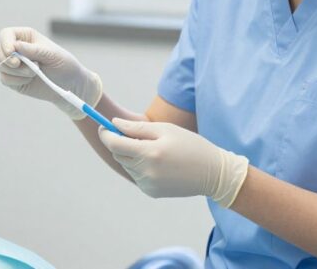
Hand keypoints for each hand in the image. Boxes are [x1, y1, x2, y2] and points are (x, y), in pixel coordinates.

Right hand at [0, 27, 102, 119]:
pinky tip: (29, 80)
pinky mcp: (14, 80)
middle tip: (19, 64)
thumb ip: (34, 50)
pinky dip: (16, 81)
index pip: (6, 34)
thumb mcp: (52, 54)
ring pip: (1, 66)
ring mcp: (14, 65)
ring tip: (34, 72)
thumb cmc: (64, 64)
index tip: (12, 52)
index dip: (5, 42)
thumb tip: (16, 46)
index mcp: (26, 37)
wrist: (69, 85)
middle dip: (7, 59)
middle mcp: (17, 49)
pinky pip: (5, 79)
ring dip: (17, 72)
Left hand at [98, 118, 248, 207]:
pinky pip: (137, 176)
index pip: (115, 144)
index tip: (104, 126)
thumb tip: (114, 124)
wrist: (213, 174)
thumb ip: (137, 128)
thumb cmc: (191, 146)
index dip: (106, 134)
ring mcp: (148, 185)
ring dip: (132, 156)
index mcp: (149, 153)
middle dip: (121, 143)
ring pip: (127, 166)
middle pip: (118, 155)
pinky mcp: (151, 192)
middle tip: (136, 135)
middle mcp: (146, 172)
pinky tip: (159, 163)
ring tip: (154, 149)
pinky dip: (141, 167)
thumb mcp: (166, 130)